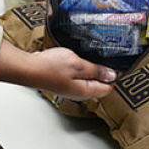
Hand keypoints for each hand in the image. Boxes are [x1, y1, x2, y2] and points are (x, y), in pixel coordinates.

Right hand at [0, 41, 116, 100]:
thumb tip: (112, 75)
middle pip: (99, 85)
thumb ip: (96, 70)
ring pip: (88, 79)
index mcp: (85, 91)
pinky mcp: (63, 80)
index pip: (108, 88)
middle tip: (108, 57)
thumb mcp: (78, 65)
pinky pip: (78, 75)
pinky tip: (79, 58)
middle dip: (105, 72)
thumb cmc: (50, 67)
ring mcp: (70, 87)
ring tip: (94, 56)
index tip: (119, 64)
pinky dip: (82, 68)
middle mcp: (79, 92)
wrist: (29, 68)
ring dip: (93, 69)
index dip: (115, 76)